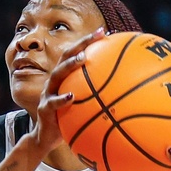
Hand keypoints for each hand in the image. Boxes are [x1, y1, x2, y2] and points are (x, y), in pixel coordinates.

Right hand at [26, 28, 105, 156]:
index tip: (105, 32)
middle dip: (81, 44)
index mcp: (65, 79)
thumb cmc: (69, 121)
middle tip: (96, 36)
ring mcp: (48, 94)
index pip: (75, 54)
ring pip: (56, 75)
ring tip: (82, 59)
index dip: (88, 42)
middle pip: (65, 56)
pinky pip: (52, 103)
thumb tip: (125, 95)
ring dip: (69, 65)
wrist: (46, 139)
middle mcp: (55, 82)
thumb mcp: (83, 107)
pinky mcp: (44, 109)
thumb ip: (97, 98)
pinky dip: (62, 99)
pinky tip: (72, 97)